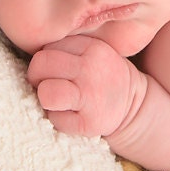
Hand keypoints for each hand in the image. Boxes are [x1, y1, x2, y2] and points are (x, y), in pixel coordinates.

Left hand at [26, 36, 145, 137]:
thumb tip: (35, 58)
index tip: (56, 70)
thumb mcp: (93, 51)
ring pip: (46, 93)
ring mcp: (91, 96)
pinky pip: (54, 119)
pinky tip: (73, 115)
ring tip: (58, 100)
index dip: (45, 61)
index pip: (47, 48)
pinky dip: (58, 120)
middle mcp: (91, 69)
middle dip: (37, 76)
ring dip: (46, 98)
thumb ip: (68, 48)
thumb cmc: (103, 76)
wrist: (134, 106)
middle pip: (40, 65)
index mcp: (91, 47)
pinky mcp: (88, 123)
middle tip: (48, 84)